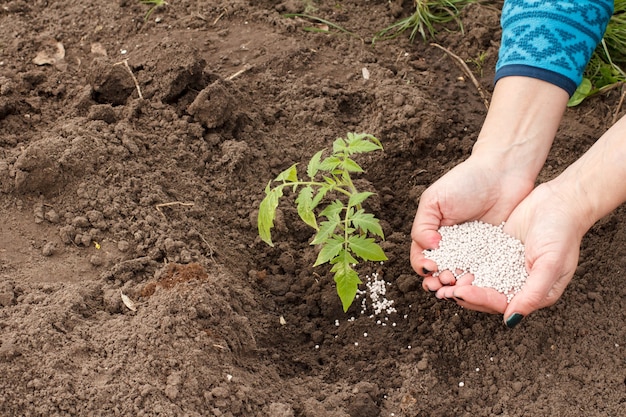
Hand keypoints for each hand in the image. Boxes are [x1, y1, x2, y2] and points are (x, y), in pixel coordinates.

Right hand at [410, 153, 534, 292]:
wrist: (504, 172)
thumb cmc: (466, 181)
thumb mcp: (435, 200)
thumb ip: (423, 225)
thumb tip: (428, 249)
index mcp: (432, 234)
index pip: (421, 257)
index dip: (423, 266)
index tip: (431, 267)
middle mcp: (451, 246)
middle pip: (439, 273)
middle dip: (438, 282)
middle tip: (445, 282)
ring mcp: (473, 252)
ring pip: (461, 277)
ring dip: (457, 286)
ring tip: (459, 288)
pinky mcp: (495, 254)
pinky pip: (485, 272)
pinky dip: (480, 282)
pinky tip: (479, 284)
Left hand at [434, 182, 587, 326]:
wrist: (560, 201)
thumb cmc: (562, 233)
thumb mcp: (550, 264)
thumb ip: (533, 293)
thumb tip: (510, 320)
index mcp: (532, 293)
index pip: (499, 303)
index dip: (477, 299)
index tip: (458, 292)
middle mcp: (517, 283)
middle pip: (484, 295)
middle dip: (462, 293)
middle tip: (439, 289)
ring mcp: (505, 266)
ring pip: (477, 279)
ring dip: (458, 280)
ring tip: (438, 278)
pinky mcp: (496, 250)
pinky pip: (476, 260)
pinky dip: (461, 262)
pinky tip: (446, 260)